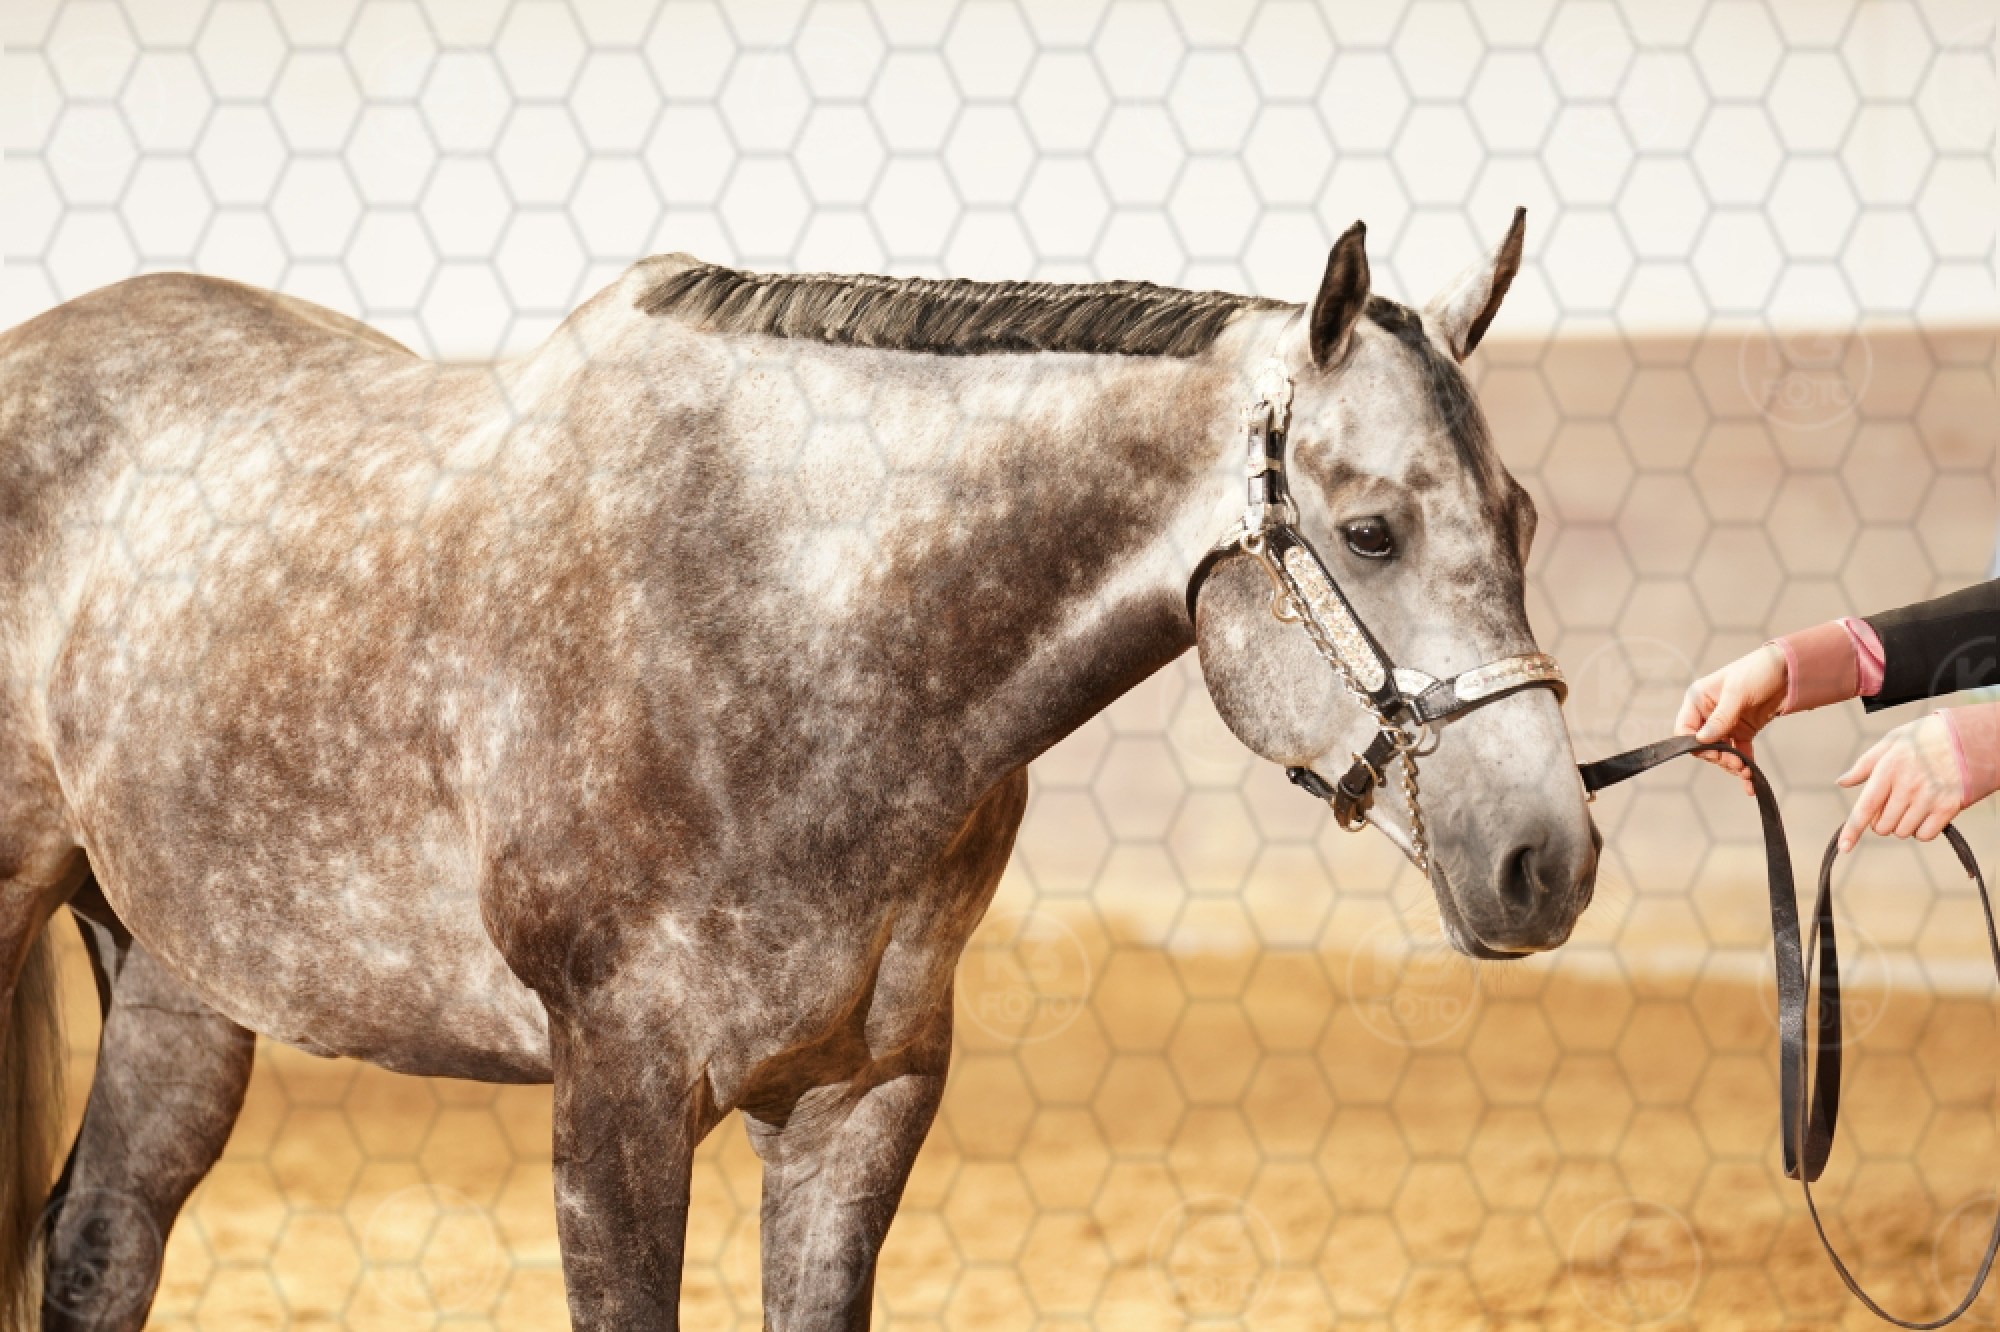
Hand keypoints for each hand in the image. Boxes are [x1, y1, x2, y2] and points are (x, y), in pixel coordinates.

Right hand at [1676, 645, 1789, 794]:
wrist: (1788, 670)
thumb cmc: (1757, 671)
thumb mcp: (1737, 692)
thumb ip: (1721, 717)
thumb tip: (1703, 740)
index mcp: (1699, 700)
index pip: (1685, 729)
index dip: (1695, 744)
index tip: (1713, 753)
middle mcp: (1709, 714)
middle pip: (1704, 746)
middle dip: (1719, 758)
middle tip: (1736, 764)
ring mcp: (1727, 724)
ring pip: (1722, 752)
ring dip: (1733, 765)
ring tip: (1747, 773)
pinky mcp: (1743, 731)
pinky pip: (1740, 752)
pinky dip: (1745, 766)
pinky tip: (1751, 782)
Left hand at [1836, 714, 1963, 851]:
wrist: (1967, 737)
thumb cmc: (1925, 738)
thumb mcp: (1891, 741)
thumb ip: (1864, 764)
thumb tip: (1842, 782)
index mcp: (1888, 770)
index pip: (1864, 809)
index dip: (1852, 831)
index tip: (1844, 847)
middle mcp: (1907, 787)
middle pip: (1882, 826)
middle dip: (1882, 821)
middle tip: (1893, 804)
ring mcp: (1928, 799)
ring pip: (1902, 832)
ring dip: (1902, 825)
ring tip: (1912, 804)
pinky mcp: (1948, 808)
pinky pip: (1925, 835)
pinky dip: (1922, 830)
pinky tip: (1925, 813)